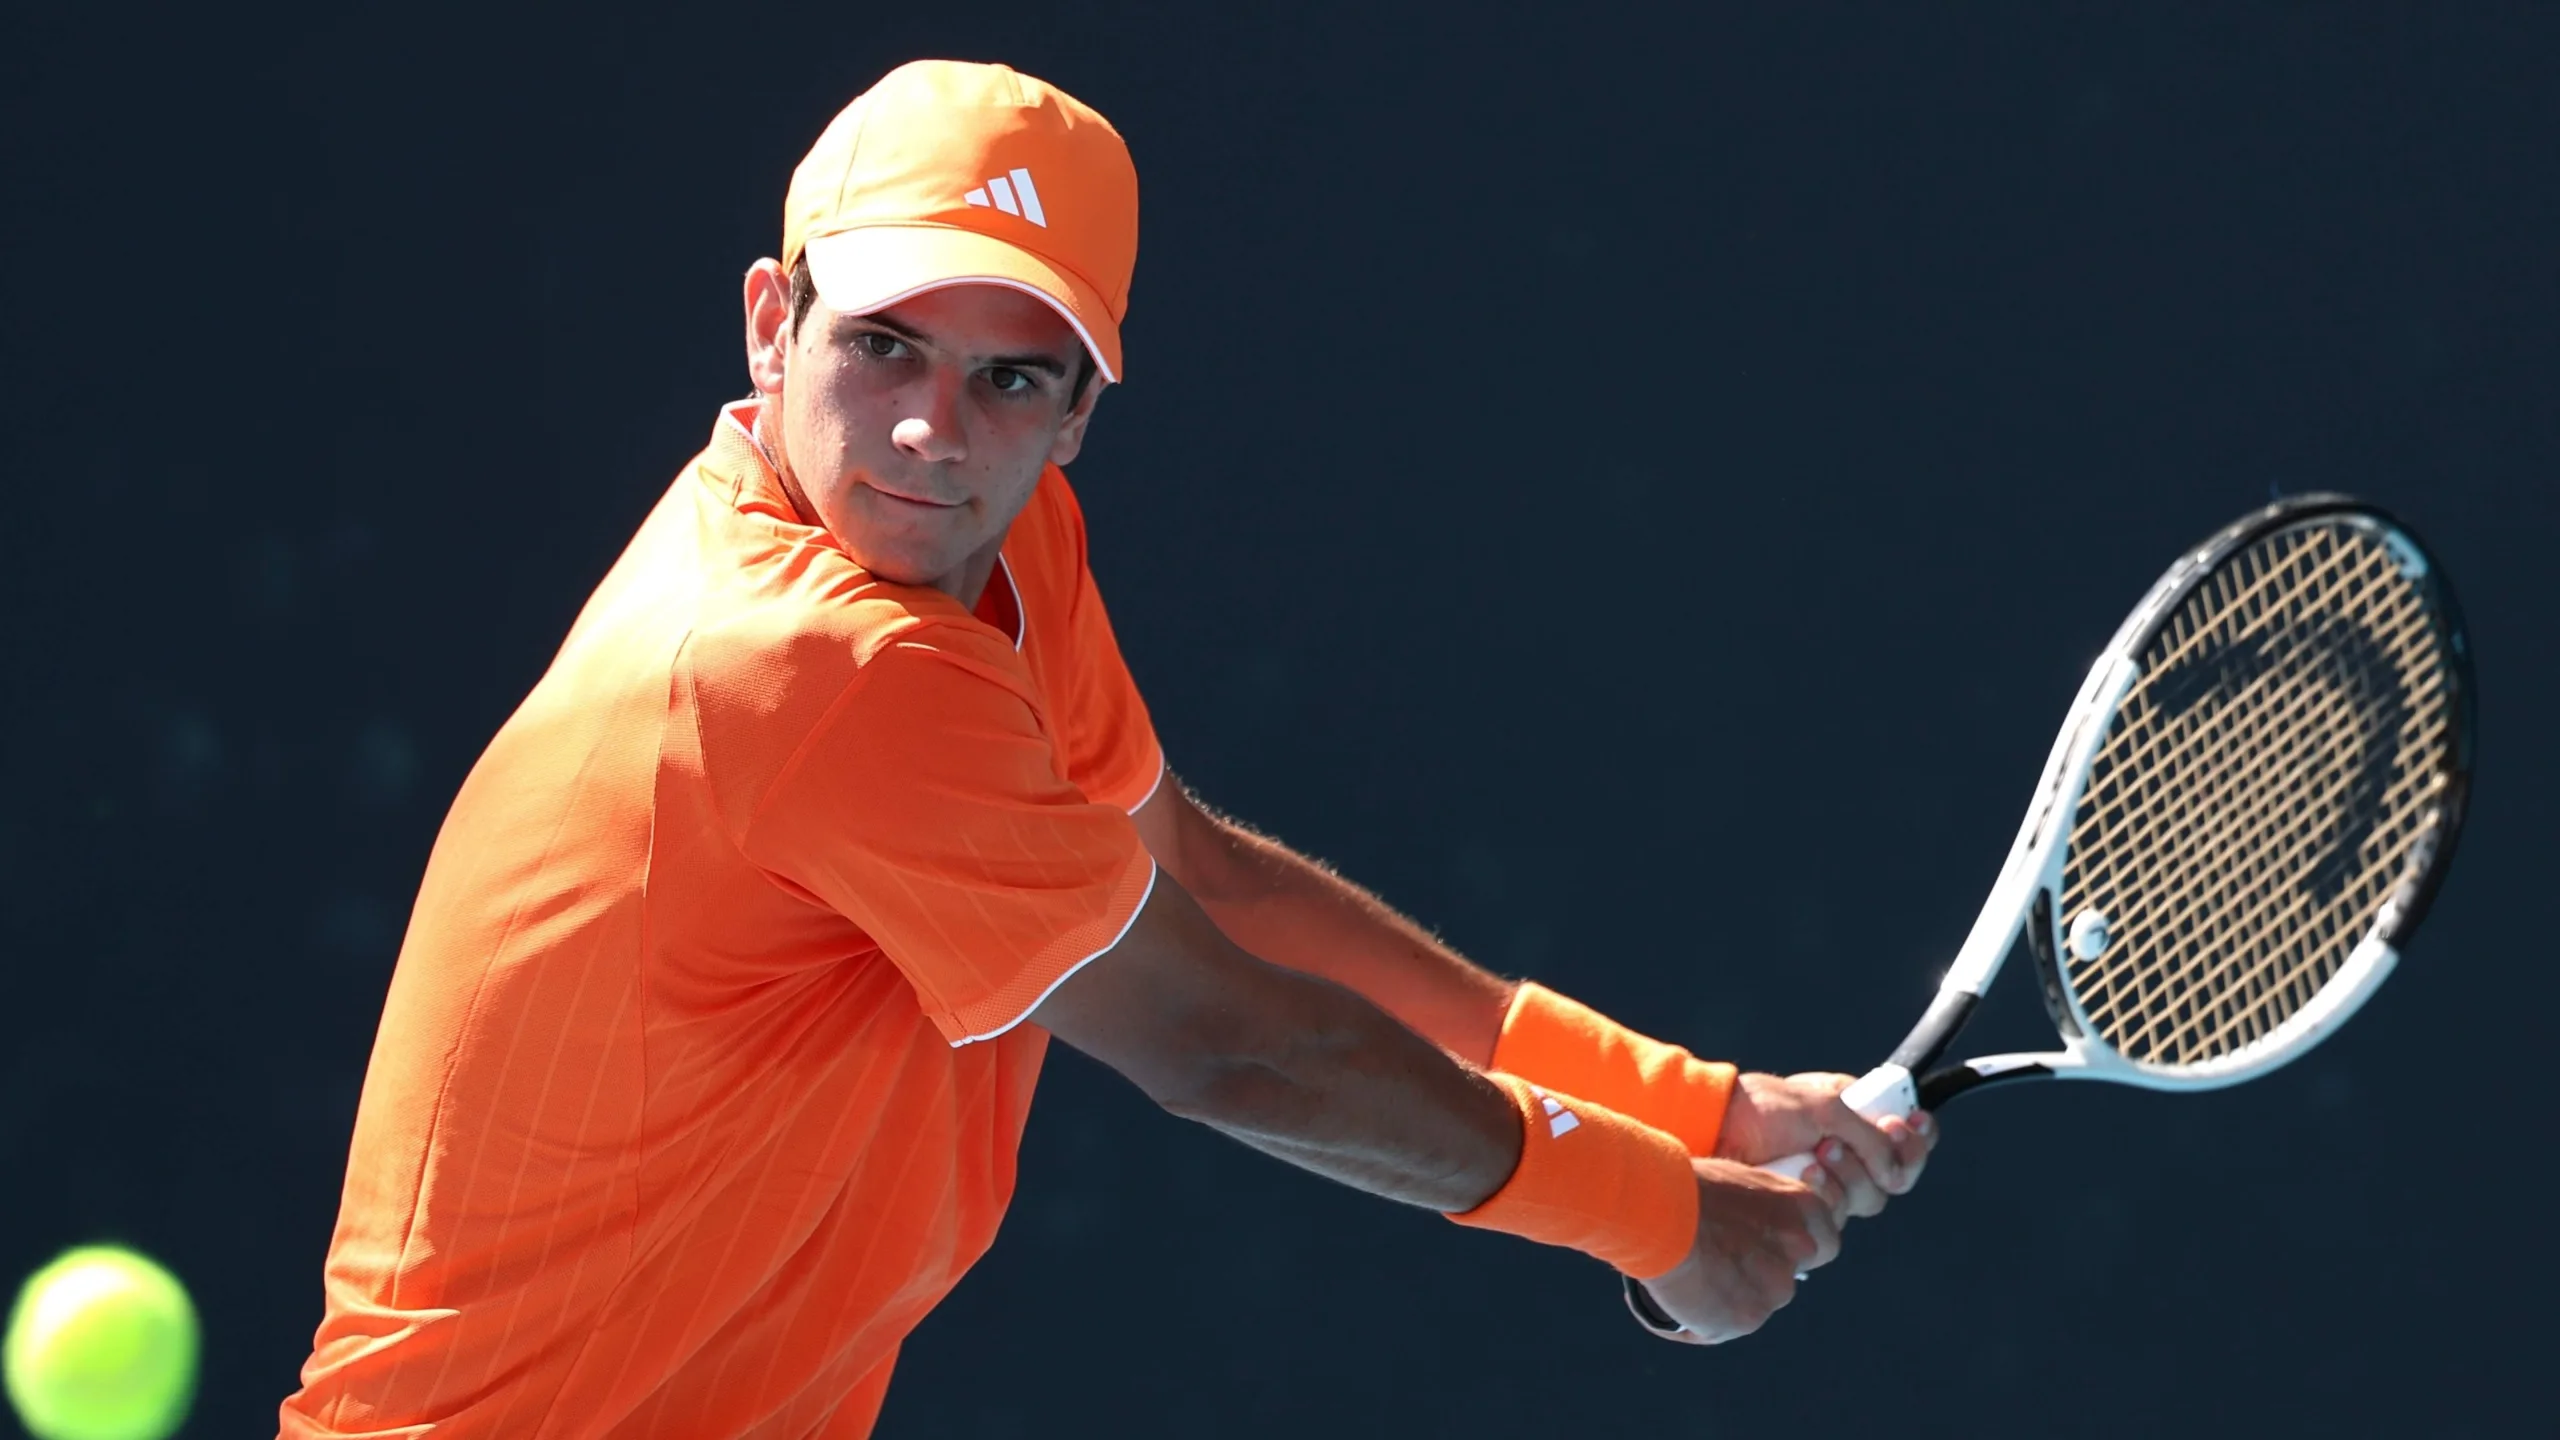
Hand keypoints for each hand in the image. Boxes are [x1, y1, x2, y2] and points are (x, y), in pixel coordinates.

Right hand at [1634, 1157, 1846, 1343]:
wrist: (1654, 1210)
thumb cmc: (1684, 1185)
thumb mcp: (1736, 1182)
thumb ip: (1758, 1209)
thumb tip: (1748, 1225)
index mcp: (1801, 1207)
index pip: (1825, 1242)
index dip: (1794, 1251)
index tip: (1768, 1251)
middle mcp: (1799, 1249)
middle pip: (1786, 1279)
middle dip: (1757, 1279)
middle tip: (1720, 1269)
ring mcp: (1775, 1288)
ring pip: (1754, 1306)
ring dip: (1728, 1301)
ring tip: (1687, 1284)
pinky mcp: (1745, 1320)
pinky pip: (1720, 1328)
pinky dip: (1700, 1321)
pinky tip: (1675, 1305)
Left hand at [1715, 1071, 1936, 1219]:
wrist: (1713, 1129)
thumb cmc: (1764, 1107)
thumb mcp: (1824, 1105)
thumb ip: (1870, 1133)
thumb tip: (1895, 1172)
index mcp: (1855, 1119)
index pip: (1906, 1139)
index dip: (1916, 1139)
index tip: (1908, 1123)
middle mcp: (1848, 1155)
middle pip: (1895, 1177)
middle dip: (1875, 1159)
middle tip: (1840, 1140)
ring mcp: (1828, 1185)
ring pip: (1868, 1199)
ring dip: (1847, 1175)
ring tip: (1814, 1154)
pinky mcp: (1807, 1212)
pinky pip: (1838, 1218)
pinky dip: (1826, 1195)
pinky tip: (1804, 1176)